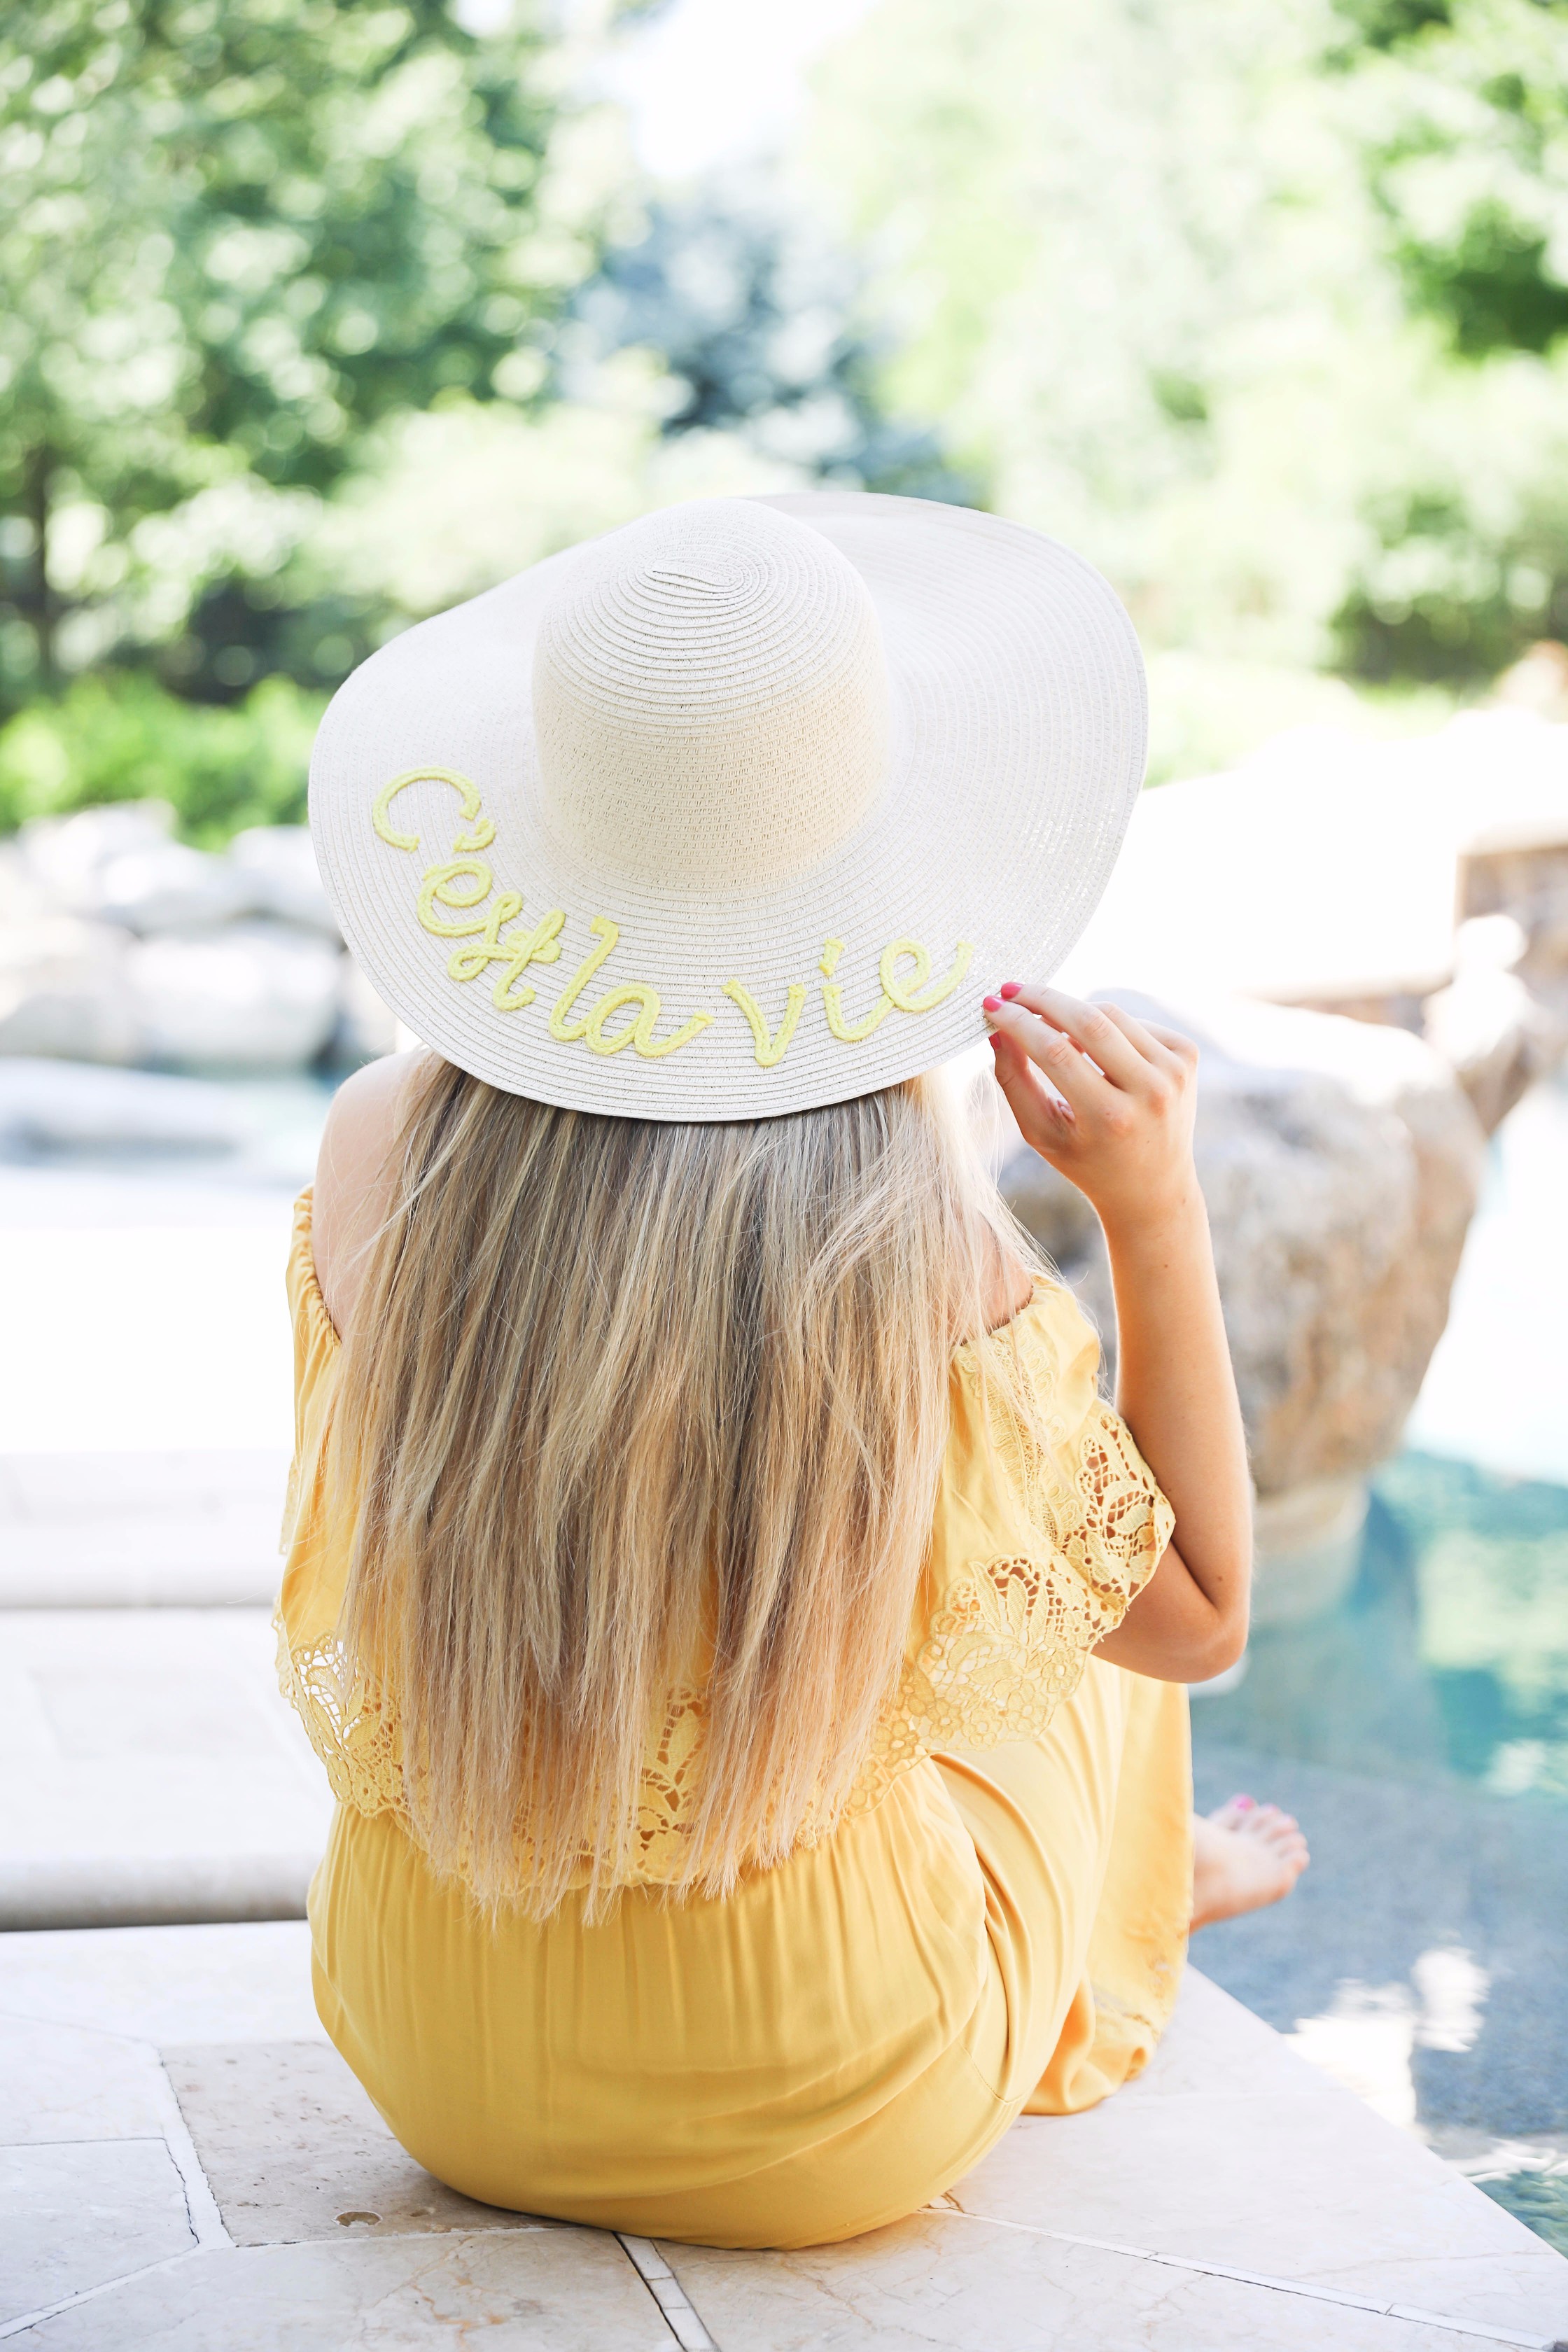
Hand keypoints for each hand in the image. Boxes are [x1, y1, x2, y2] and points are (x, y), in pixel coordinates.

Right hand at [984, 983, 1200, 1235]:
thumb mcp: (1042, 1133)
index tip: (992, 1006)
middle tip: (1012, 991)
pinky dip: (1107, 1026)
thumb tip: (997, 1030)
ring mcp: (1174, 1072)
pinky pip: (1135, 1022)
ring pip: (1111, 1014)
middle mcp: (1148, 1092)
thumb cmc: (1086, 1162)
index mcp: (1109, 1119)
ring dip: (1072, 1012)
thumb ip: (1014, 1081)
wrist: (1153, 1188)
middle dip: (1043, 1000)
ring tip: (1048, 1027)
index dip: (1019, 1023)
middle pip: (1088, 1021)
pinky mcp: (1187, 1057)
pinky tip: (1095, 1050)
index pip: (1056, 1052)